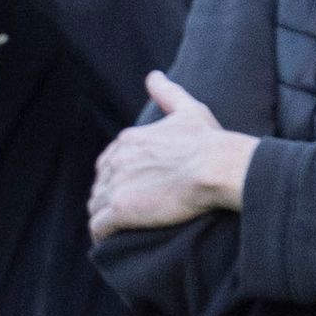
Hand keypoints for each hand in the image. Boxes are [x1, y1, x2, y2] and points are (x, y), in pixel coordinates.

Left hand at [90, 71, 259, 235]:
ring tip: (117, 227)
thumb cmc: (209, 141)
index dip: (117, 176)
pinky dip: (101, 234)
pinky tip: (110, 239)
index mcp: (128, 140)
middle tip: (125, 209)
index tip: (131, 187)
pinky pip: (98, 227)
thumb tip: (153, 75)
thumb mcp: (188, 110)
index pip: (109, 162)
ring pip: (96, 205)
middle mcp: (116, 161)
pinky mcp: (120, 210)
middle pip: (100, 184)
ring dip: (104, 215)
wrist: (218, 168)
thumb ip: (168, 93)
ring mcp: (116, 186)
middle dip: (109, 196)